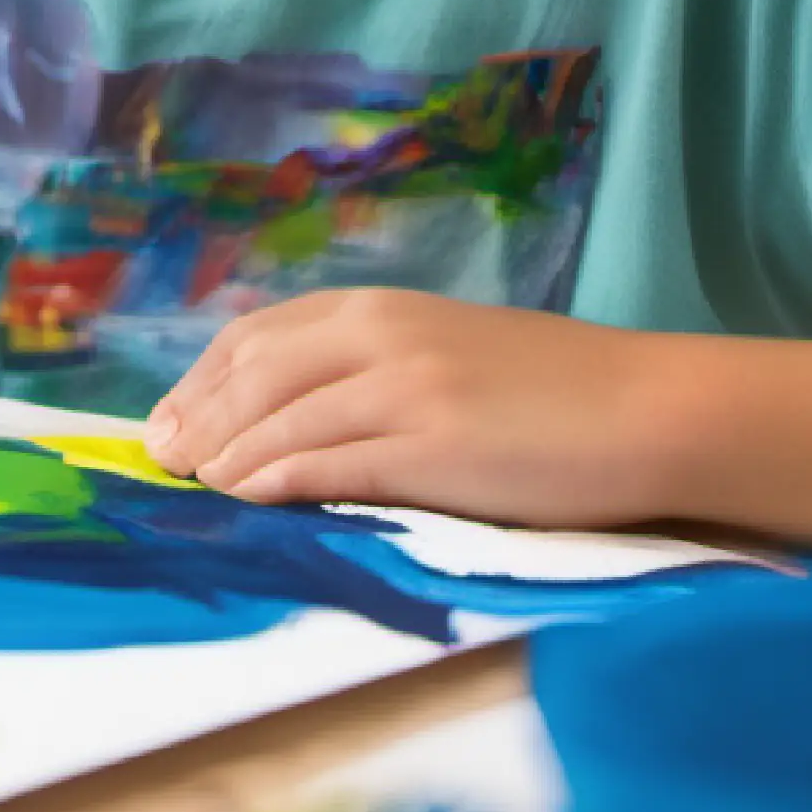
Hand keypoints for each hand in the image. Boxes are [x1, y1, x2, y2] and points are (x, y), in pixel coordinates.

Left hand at [141, 292, 686, 531]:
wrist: (651, 410)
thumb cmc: (555, 392)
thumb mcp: (447, 354)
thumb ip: (372, 368)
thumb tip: (294, 411)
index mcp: (379, 311)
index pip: (257, 337)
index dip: (202, 380)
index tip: (169, 420)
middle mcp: (380, 337)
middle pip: (254, 375)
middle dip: (197, 420)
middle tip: (160, 461)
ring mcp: (405, 389)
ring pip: (282, 422)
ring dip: (226, 458)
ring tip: (192, 489)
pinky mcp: (433, 447)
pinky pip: (330, 464)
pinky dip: (276, 482)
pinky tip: (248, 501)